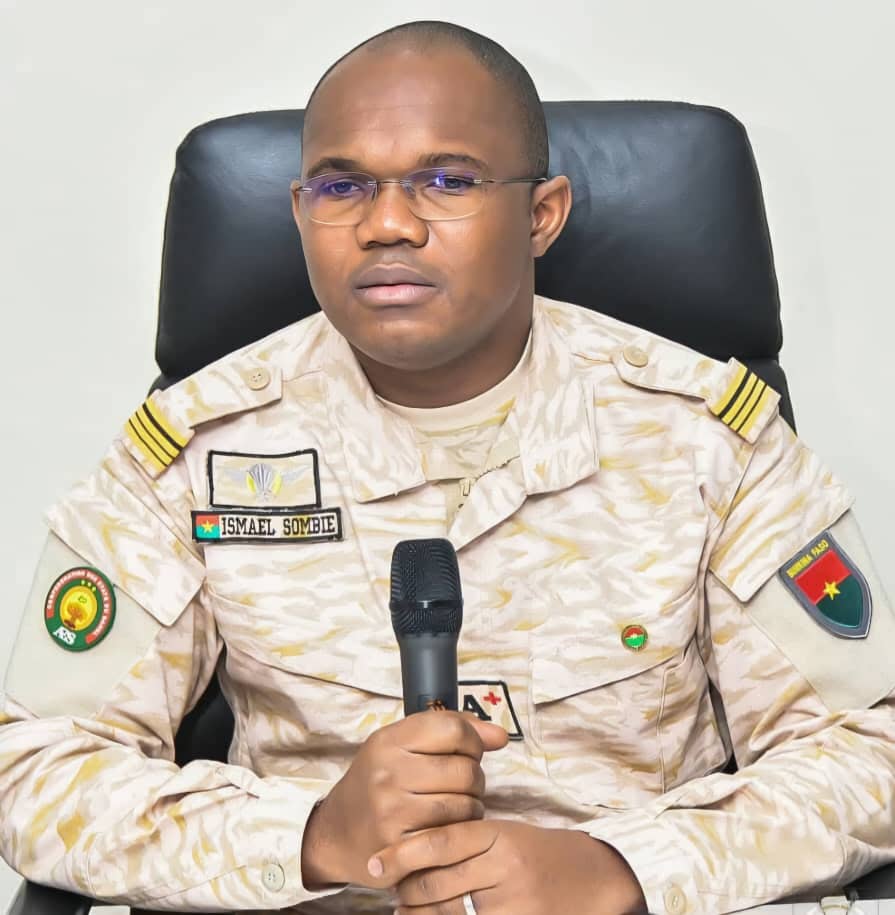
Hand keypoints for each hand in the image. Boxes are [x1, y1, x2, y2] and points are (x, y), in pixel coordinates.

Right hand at [301, 711, 507, 887]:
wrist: (336, 833)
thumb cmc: (377, 782)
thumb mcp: (402, 744)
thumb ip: (451, 730)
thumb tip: (500, 735)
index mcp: (389, 740)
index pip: (453, 728)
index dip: (474, 739)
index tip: (471, 750)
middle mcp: (387, 772)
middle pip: (465, 769)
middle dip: (475, 777)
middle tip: (464, 783)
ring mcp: (392, 811)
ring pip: (465, 803)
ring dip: (472, 805)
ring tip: (458, 804)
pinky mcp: (400, 847)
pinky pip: (454, 834)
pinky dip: (462, 830)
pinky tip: (450, 826)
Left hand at [369, 819, 646, 913]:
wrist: (590, 880)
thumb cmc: (538, 854)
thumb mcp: (505, 835)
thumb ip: (466, 838)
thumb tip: (415, 850)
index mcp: (497, 834)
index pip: (440, 841)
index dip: (402, 853)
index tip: (373, 863)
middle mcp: (503, 866)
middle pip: (437, 883)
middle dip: (407, 891)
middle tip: (391, 890)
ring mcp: (511, 902)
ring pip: (448, 913)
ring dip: (419, 914)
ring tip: (405, 911)